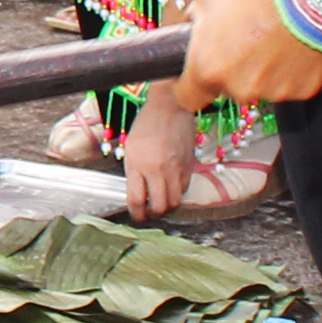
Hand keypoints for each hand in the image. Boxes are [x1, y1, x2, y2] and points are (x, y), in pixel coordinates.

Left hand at [120, 94, 200, 222]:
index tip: (137, 216)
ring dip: (168, 205)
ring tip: (161, 200)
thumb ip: (133, 172)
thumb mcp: (131, 149)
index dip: (136, 214)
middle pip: (160, 206)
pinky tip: (172, 185)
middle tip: (150, 211)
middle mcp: (157, 169)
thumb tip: (138, 193)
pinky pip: (185, 188)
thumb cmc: (147, 124)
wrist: (170, 107)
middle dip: (153, 213)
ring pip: (175, 201)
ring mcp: (176, 168)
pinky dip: (178, 191)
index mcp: (138, 164)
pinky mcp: (190, 165)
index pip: (136, 200)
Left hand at [177, 0, 321, 108]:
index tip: (203, 71)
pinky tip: (295, 42)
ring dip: (265, 68)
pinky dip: (293, 68)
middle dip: (235, 68)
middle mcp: (239, 88)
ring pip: (262, 86)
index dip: (194, 84)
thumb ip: (197, 17)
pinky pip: (292, 82)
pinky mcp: (304, 90)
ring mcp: (274, 92)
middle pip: (230, 88)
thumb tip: (197, 23)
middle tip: (248, 37)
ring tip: (275, 36)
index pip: (189, 98)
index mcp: (208, 68)